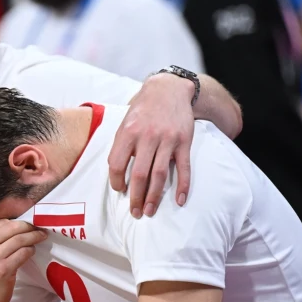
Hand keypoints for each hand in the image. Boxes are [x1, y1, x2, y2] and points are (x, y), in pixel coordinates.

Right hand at [0, 220, 47, 301]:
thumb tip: (19, 224)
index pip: (1, 222)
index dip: (18, 222)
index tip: (27, 224)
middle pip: (12, 227)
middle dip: (29, 226)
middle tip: (39, 228)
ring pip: (20, 239)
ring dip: (34, 237)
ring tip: (41, 237)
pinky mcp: (3, 269)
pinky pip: (23, 253)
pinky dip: (30, 250)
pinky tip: (32, 251)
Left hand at [109, 72, 194, 217]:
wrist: (168, 89)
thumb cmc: (143, 110)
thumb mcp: (125, 123)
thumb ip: (121, 146)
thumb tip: (117, 174)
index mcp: (128, 132)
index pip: (117, 164)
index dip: (117, 182)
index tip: (120, 191)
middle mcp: (147, 136)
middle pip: (140, 174)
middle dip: (136, 197)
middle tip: (136, 213)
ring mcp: (167, 139)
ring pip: (160, 174)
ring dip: (155, 196)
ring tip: (150, 211)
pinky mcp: (184, 141)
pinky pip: (184, 167)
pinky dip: (182, 185)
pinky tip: (179, 200)